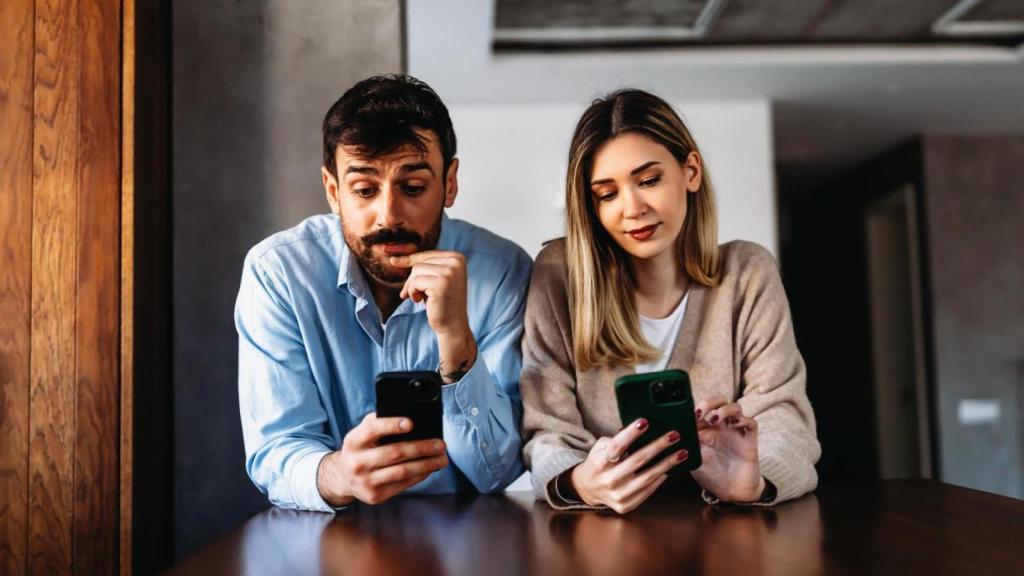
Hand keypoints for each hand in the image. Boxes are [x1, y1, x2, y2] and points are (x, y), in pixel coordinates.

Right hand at [317, 413, 448, 505]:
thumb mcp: (361, 433)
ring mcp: (366, 481)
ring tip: (442, 458)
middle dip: (422, 448)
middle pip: (395, 453)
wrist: (343, 477)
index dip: (391, 425)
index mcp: (353, 441)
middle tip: (441, 444)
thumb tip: (409, 416)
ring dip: (427, 464)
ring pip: (403, 471)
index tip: (411, 422)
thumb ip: (378, 422)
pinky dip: (420, 475)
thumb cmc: (360, 449)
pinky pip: (403, 485)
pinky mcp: (375, 496)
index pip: (372, 429)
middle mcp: (357, 462)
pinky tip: (430, 468)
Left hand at [389, 251, 476, 382]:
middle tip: (415, 295)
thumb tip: (393, 259)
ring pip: (416, 271)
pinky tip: (420, 301)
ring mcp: (450, 272)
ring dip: (413, 287)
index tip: (393, 261)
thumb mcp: (435, 280)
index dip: (410, 261)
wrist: (453, 326)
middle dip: (413, 280)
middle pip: (420, 263)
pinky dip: (413, 292)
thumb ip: (423, 266)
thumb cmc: (442, 303)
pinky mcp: (441, 283)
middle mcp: (456, 262)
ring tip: (420, 298)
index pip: (428, 254)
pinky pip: (415, 282)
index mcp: (458, 258)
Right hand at [569, 418, 689, 513]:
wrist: (587, 489)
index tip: (645, 422)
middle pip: (637, 460)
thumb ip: (617, 440)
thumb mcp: (600, 447)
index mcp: (599, 462)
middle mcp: (608, 480)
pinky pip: (647, 492)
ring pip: (647, 478)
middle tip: (674, 435)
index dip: (631, 434)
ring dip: (667, 464)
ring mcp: (617, 495)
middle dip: (658, 446)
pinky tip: (669, 470)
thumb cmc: (598, 462)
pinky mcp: (625, 505)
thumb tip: (643, 429)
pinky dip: (659, 480)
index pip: (617, 446)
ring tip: (681, 453)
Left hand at [690, 396, 762, 502]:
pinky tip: (735, 424)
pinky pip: (751, 423)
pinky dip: (744, 419)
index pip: (702, 410)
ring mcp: (736, 433)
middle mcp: (722, 428)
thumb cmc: (712, 476)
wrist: (732, 493)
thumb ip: (689, 445)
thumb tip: (677, 433)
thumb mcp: (695, 460)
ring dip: (724, 409)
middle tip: (700, 412)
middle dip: (710, 402)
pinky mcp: (749, 441)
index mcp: (706, 430)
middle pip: (719, 402)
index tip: (686, 416)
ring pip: (735, 408)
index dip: (694, 409)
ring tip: (715, 419)